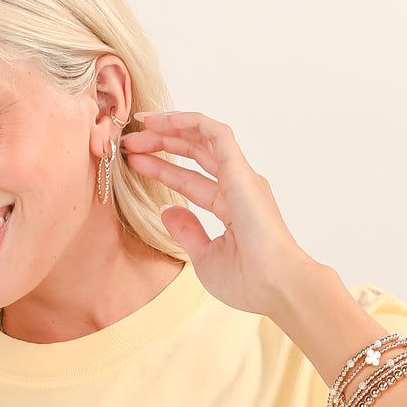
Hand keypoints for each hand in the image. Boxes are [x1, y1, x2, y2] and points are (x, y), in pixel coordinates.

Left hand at [121, 110, 322, 318]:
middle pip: (196, 155)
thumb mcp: (205, 257)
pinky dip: (190, 122)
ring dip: (172, 128)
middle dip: (163, 143)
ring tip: (142, 124)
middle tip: (132, 140)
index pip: (192, 181)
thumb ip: (187, 231)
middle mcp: (239, 187)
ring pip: (205, 138)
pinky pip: (215, 134)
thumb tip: (166, 211)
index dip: (163, 170)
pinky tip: (164, 120)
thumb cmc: (248, 282)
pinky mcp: (241, 171)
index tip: (135, 162)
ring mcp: (242, 177)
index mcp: (232, 208)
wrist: (275, 286)